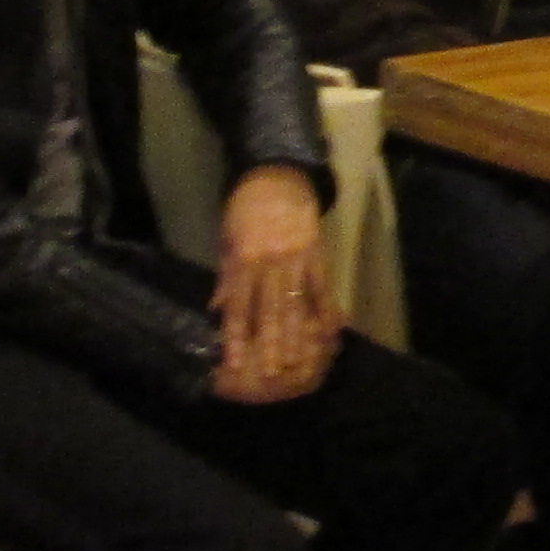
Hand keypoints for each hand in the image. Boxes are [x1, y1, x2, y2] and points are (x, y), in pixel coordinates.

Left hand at [208, 165, 337, 402]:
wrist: (277, 176)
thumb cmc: (245, 208)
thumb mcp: (227, 239)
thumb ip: (226, 276)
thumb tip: (217, 309)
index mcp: (243, 260)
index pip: (238, 306)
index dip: (236, 337)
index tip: (235, 364)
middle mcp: (269, 263)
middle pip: (268, 311)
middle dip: (269, 344)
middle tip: (271, 374)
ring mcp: (296, 259)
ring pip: (296, 304)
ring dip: (297, 336)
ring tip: (298, 362)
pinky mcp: (317, 254)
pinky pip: (322, 287)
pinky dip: (328, 309)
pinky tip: (332, 331)